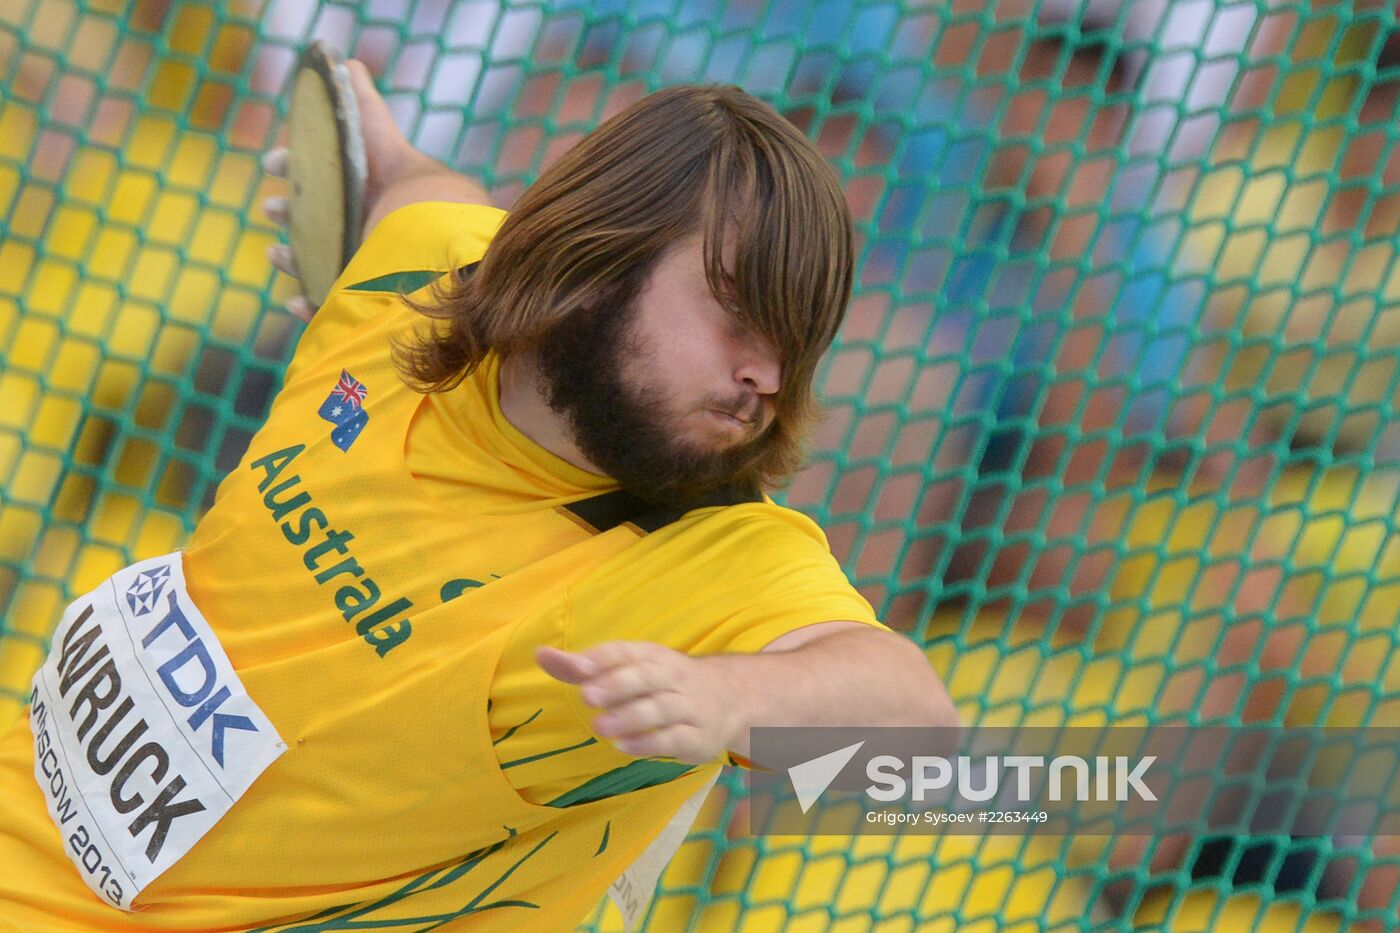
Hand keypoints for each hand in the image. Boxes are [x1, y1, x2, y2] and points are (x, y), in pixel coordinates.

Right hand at [261, 58, 413, 322]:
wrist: (446, 260)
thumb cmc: (419, 202)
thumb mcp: (387, 149)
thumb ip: (366, 110)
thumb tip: (345, 63)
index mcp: (372, 194)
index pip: (326, 177)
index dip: (294, 166)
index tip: (272, 162)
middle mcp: (370, 231)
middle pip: (319, 222)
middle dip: (290, 212)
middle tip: (273, 208)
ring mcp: (368, 269)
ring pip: (319, 266)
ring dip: (292, 259)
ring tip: (277, 253)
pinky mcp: (367, 307)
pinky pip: (332, 313)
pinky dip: (309, 309)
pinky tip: (295, 303)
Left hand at [536, 641, 743, 765]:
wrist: (732, 697)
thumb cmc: (663, 682)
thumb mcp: (627, 668)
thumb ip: (583, 666)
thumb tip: (539, 653)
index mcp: (652, 656)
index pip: (626, 652)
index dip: (602, 658)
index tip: (576, 666)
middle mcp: (672, 677)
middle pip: (647, 676)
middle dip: (618, 684)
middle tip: (587, 695)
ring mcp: (688, 706)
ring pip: (661, 708)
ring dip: (631, 716)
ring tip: (600, 726)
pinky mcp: (698, 736)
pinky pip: (675, 738)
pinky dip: (650, 742)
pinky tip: (624, 746)